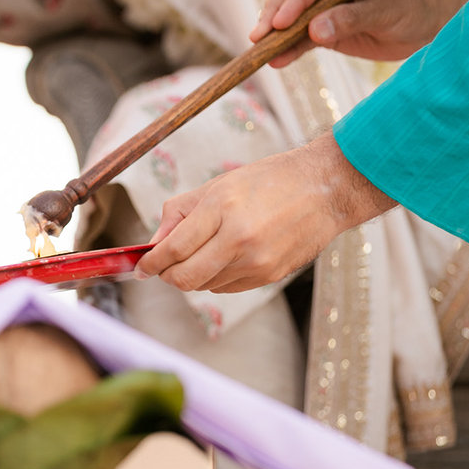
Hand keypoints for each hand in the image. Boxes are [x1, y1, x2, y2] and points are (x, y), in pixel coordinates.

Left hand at [136, 133, 397, 292]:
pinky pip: (228, 288)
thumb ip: (181, 212)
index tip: (142, 266)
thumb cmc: (271, 180)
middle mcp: (238, 240)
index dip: (150, 263)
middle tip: (162, 267)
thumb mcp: (219, 184)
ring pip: (205, 286)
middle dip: (167, 276)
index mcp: (221, 209)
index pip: (171, 250)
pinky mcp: (269, 277)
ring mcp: (256, 263)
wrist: (326, 190)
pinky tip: (226, 258)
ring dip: (194, 276)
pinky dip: (217, 278)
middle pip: (184, 279)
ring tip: (203, 252)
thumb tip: (155, 242)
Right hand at [249, 0, 468, 67]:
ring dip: (274, 32)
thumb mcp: (385, 10)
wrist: (426, 22)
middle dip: (275, 13)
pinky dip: (288, 48)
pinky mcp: (321, 25)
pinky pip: (300, 35)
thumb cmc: (411, 5)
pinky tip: (275, 60)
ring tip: (259, 50)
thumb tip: (314, 32)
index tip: (281, 21)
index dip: (296, 0)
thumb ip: (351, 19)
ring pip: (289, 13)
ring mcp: (321, 0)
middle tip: (260, 36)